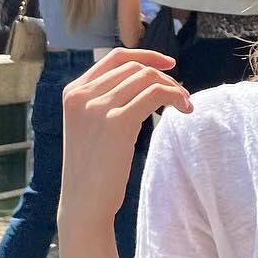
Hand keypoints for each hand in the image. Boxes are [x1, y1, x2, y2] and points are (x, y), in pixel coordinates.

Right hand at [59, 49, 190, 228]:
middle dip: (163, 77)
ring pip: (147, 78)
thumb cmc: (92, 169)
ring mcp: (98, 107)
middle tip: (180, 96)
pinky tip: (184, 110)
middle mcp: (82, 95)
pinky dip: (175, 96)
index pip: (115, 57)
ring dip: (173, 87)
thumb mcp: (89, 126)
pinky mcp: (117, 121)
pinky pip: (155, 94)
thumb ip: (103, 100)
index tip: (168, 64)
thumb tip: (143, 79)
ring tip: (184, 104)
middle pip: (135, 67)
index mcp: (73, 92)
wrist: (84, 202)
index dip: (145, 55)